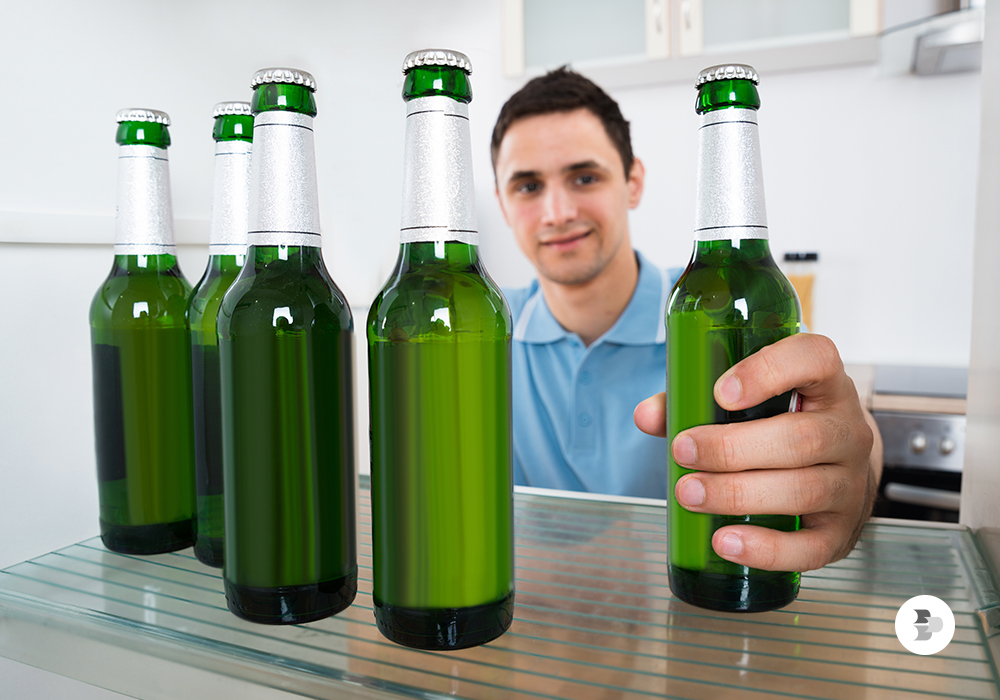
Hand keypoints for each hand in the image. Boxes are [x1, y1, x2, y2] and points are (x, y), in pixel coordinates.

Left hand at [634, 333, 882, 572]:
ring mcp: (850, 484)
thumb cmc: (781, 426)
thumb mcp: (750, 401)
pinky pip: (810, 547)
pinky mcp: (841, 532)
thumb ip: (695, 401)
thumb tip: (648, 416)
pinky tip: (725, 541)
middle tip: (683, 451)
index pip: (815, 359)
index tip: (722, 392)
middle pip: (800, 438)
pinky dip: (765, 549)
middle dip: (732, 448)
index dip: (769, 371)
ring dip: (738, 494)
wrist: (838, 471)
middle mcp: (847, 431)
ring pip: (803, 489)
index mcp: (824, 384)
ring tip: (691, 494)